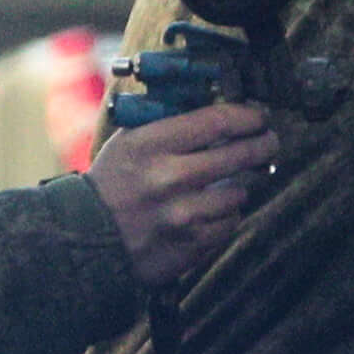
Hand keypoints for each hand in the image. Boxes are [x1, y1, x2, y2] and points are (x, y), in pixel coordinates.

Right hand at [90, 100, 279, 289]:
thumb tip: (222, 109)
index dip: (249, 116)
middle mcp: (168, 178)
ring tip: (228, 182)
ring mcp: (182, 214)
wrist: (84, 237)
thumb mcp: (130, 142)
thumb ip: (171, 124)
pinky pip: (229, 223)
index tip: (260, 117)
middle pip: (240, 155)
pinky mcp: (190, 244)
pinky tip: (211, 211)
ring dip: (240, 186)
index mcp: (151, 145)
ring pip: (240, 193)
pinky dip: (225, 216)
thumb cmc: (112, 184)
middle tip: (269, 142)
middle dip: (263, 145)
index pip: (217, 121)